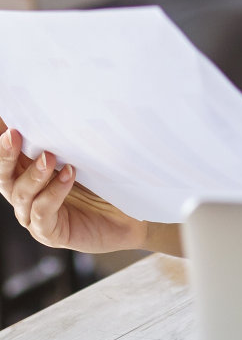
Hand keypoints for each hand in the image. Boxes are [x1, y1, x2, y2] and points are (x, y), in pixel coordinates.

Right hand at [0, 122, 148, 252]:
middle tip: (12, 134)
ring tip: (49, 157)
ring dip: (33, 174)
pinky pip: (42, 212)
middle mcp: (27, 193)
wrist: (131, 216)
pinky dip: (53, 193)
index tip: (6, 121)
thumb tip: (60, 107)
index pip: (10, 154)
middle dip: (4, 154)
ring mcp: (34, 215)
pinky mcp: (49, 232)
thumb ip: (68, 140)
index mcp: (30, 171)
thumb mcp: (85, 155)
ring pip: (20, 194)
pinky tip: (68, 176)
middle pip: (4, 174)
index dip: (2, 138)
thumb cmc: (106, 181)